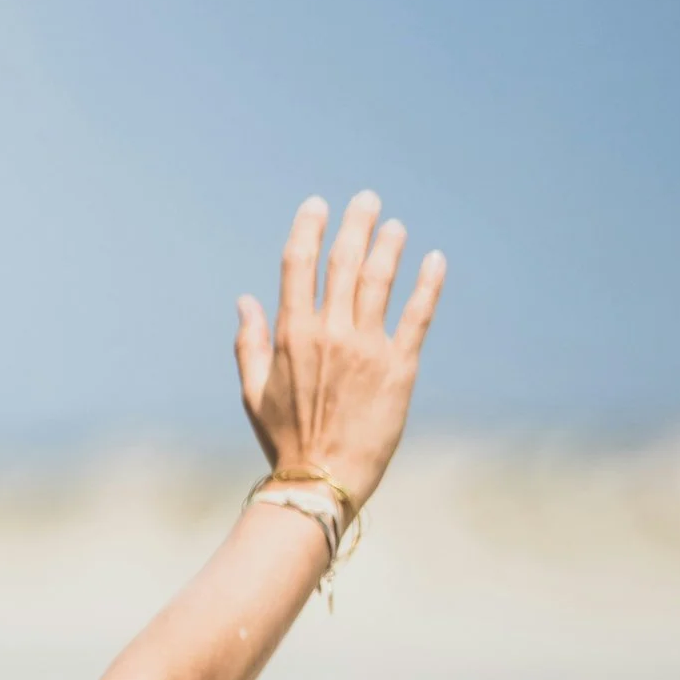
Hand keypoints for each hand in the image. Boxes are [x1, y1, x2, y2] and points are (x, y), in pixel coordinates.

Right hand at [233, 192, 444, 507]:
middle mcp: (330, 332)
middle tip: (368, 200)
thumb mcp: (253, 390)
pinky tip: (434, 260)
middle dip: (356, 224)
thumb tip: (246, 299)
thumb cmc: (283, 438)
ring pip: (380, 280)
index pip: (299, 265)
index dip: (308, 229)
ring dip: (389, 246)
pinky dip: (428, 284)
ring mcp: (367, 347)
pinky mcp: (400, 366)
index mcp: (292, 335)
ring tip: (396, 226)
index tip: (318, 205)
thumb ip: (250, 341)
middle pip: (345, 262)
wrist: (322, 479)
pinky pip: (418, 314)